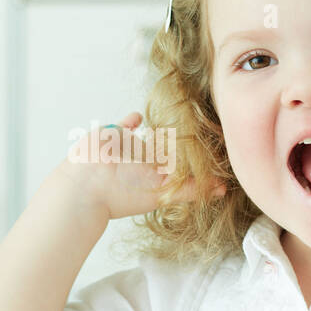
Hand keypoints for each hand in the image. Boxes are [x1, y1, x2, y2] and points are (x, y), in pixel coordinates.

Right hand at [58, 111, 225, 219]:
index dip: (191, 158)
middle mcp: (142, 164)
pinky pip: (124, 125)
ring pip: (146, 138)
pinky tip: (138, 117)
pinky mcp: (112, 134)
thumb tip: (223, 190)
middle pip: (164, 151)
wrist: (87, 186)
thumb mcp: (164, 193)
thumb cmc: (124, 193)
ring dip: (156, 131)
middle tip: (197, 128)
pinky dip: (132, 121)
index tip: (206, 147)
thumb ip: (192, 190)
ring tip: (169, 123)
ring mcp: (126, 148)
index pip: (178, 166)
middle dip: (177, 143)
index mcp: (155, 176)